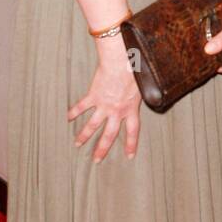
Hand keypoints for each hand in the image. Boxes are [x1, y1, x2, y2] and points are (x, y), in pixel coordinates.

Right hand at [68, 35, 141, 162]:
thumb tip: (153, 93)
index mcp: (131, 109)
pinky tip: (68, 118)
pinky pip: (81, 107)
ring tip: (77, 144)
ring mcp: (103, 105)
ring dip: (84, 135)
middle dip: (102, 149)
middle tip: (96, 160)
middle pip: (109, 135)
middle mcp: (117, 111)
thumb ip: (143, 94)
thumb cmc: (134, 70)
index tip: (129, 156)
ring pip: (92, 125)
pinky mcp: (93, 96)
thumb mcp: (143, 86)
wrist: (120, 62)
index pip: (132, 131)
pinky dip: (73, 112)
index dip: (130, 144)